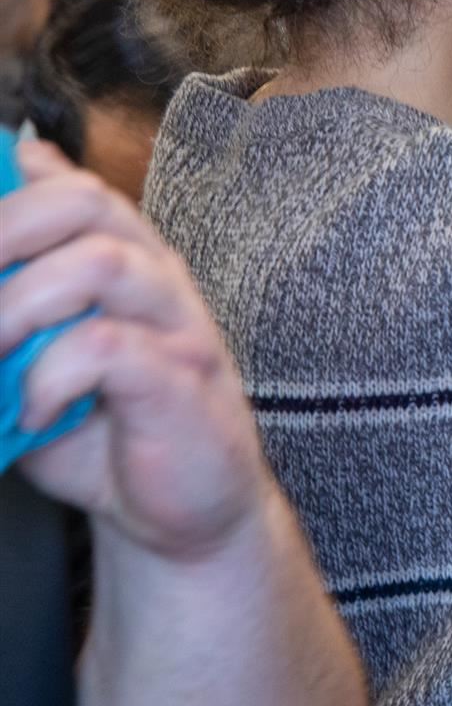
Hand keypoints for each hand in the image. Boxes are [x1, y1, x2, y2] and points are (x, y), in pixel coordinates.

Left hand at [0, 142, 268, 558]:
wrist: (176, 516)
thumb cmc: (104, 432)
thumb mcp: (39, 354)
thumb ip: (16, 291)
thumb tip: (3, 194)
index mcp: (125, 262)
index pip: (69, 189)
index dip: (4, 210)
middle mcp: (156, 279)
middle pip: (86, 202)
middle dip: (5, 234)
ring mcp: (176, 326)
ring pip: (99, 263)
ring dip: (18, 306)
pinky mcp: (181, 380)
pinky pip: (104, 349)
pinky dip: (47, 380)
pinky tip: (33, 413)